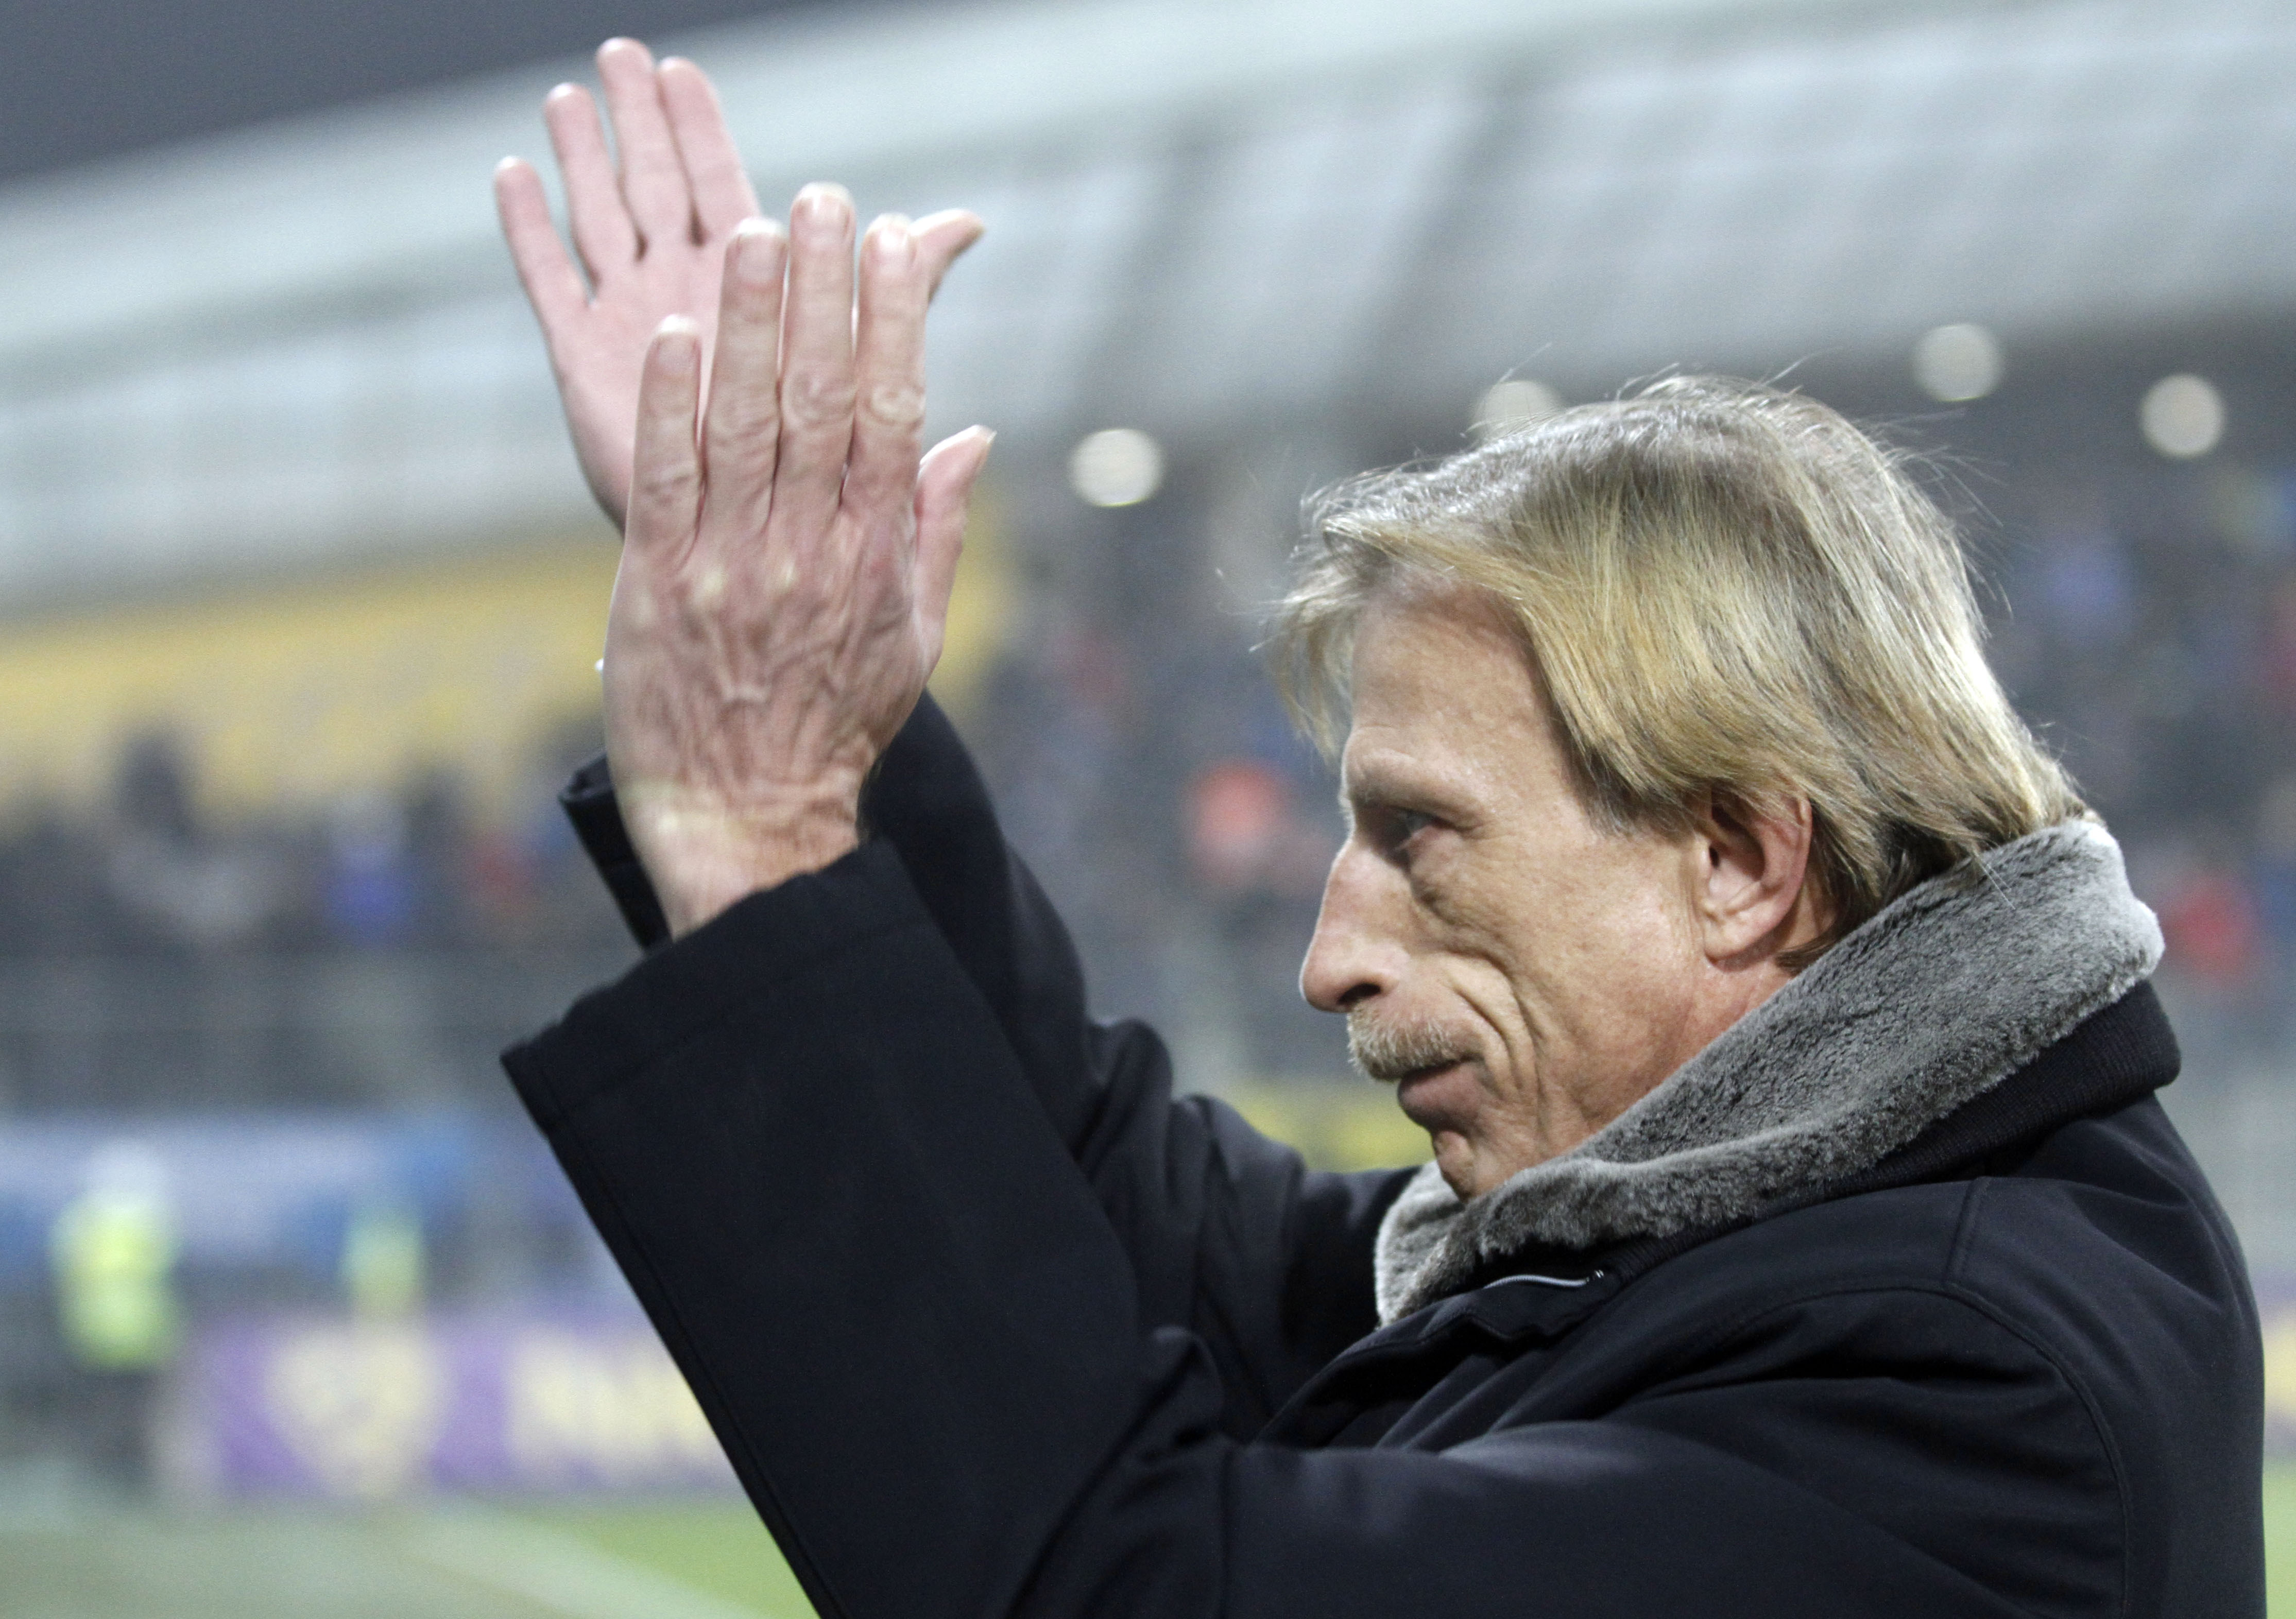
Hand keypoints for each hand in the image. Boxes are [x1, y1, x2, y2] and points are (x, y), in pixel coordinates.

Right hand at [495, 40, 983, 528]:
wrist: (763, 585)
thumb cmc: (826, 491)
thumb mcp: (881, 384)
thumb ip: (914, 296)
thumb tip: (967, 222)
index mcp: (755, 296)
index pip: (728, 191)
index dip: (706, 132)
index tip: (685, 74)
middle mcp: (690, 298)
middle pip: (661, 189)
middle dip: (643, 123)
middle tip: (623, 53)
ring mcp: (633, 327)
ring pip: (604, 222)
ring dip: (586, 157)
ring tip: (572, 93)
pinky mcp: (586, 370)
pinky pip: (555, 291)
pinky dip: (531, 235)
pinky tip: (513, 172)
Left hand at [606, 188, 992, 934]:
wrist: (750, 817)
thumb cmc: (835, 725)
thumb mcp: (915, 639)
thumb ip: (939, 530)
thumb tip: (975, 435)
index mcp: (875, 555)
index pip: (892, 415)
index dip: (894, 322)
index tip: (897, 243)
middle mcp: (810, 550)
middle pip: (820, 398)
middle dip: (825, 290)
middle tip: (826, 197)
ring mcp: (733, 567)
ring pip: (742, 425)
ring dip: (746, 322)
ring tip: (750, 232)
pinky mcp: (660, 587)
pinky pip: (666, 482)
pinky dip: (669, 407)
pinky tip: (673, 335)